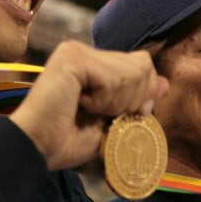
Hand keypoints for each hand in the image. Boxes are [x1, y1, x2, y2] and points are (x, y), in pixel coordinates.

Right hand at [11, 39, 168, 169]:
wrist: (36, 150)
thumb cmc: (67, 141)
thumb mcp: (112, 122)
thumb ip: (136, 100)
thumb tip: (164, 82)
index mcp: (93, 64)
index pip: (141, 65)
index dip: (142, 95)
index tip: (120, 116)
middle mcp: (84, 51)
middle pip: (142, 66)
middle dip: (132, 100)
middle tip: (101, 115)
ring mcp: (76, 51)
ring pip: (132, 72)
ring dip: (116, 103)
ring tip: (87, 110)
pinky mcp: (71, 58)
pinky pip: (113, 78)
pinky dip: (104, 101)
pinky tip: (79, 105)